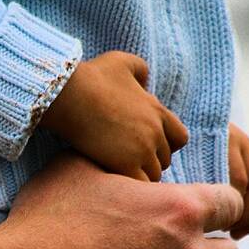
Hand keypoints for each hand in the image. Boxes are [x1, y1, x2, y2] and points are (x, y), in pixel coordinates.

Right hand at [42, 51, 188, 181]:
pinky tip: (113, 180)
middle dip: (149, 161)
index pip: (179, 138)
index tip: (145, 144)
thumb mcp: (122, 62)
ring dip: (138, 175)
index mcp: (157, 110)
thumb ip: (141, 71)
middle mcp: (155, 131)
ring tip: (117, 172)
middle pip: (164, 160)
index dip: (165, 145)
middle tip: (125, 161)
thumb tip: (145, 84)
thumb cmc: (92, 77)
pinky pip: (139, 184)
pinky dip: (130, 185)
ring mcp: (142, 149)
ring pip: (153, 175)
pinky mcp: (125, 164)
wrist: (69, 94)